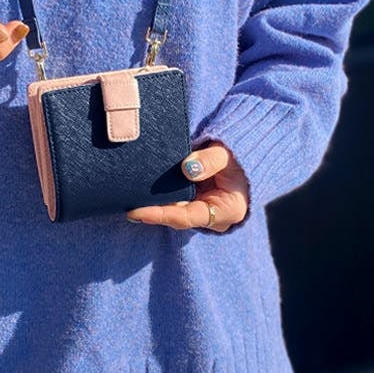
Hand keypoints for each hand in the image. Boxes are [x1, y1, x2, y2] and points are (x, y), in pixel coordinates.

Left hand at [126, 141, 248, 232]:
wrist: (248, 157)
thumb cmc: (241, 158)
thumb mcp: (229, 155)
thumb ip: (211, 160)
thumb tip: (187, 168)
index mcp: (226, 211)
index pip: (187, 217)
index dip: (161, 215)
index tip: (136, 211)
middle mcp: (212, 217)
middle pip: (176, 215)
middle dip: (152, 209)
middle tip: (125, 201)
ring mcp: (203, 210)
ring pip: (174, 208)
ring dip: (154, 202)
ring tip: (128, 194)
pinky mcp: (194, 201)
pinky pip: (174, 200)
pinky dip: (159, 194)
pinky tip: (139, 188)